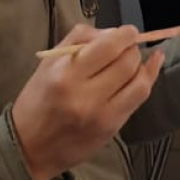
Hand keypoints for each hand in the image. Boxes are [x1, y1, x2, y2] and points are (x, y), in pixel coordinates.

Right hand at [12, 25, 163, 179]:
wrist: (30, 147)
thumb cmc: (37, 101)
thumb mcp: (49, 62)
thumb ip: (80, 40)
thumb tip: (113, 33)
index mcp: (66, 74)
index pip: (109, 47)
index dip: (126, 35)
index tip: (128, 32)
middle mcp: (86, 96)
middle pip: (127, 63)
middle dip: (133, 49)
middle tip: (128, 47)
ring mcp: (102, 116)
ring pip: (139, 84)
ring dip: (143, 67)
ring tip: (135, 61)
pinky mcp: (110, 129)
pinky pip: (137, 102)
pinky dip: (146, 83)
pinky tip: (149, 70)